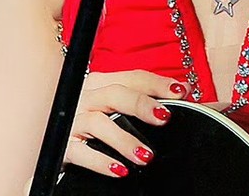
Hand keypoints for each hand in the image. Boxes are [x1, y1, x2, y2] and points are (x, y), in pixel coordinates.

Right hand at [63, 70, 189, 177]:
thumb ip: (150, 95)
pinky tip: (120, 170)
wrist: (63, 140)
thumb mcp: (120, 105)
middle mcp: (86, 97)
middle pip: (113, 93)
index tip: (180, 92)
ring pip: (96, 122)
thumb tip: (184, 88)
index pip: (132, 77)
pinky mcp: (64, 146)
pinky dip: (101, 161)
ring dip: (123, 139)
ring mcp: (73, 121)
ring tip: (146, 156)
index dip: (157, 83)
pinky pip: (80, 152)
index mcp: (102, 83)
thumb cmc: (96, 121)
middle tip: (163, 118)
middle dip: (140, 104)